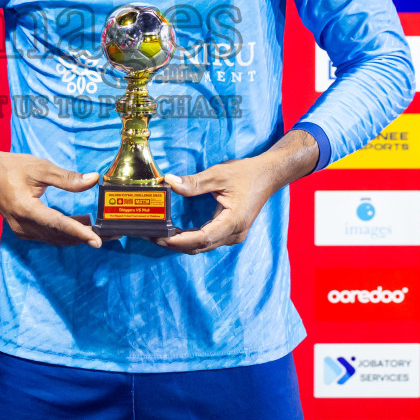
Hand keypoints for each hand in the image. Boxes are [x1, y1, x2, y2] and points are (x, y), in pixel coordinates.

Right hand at [0, 139, 102, 248]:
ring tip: (101, 228)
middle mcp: (22, 225)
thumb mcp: (40, 168)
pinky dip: (66, 232)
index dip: (79, 232)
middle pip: (59, 235)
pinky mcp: (23, 230)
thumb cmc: (11, 167)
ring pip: (55, 238)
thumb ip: (67, 178)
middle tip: (111, 234)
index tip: (98, 241)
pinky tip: (81, 223)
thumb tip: (93, 179)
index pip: (57, 224)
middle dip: (86, 236)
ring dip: (77, 235)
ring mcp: (21, 230)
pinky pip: (48, 235)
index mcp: (25, 208)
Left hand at [155, 157, 280, 253]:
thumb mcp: (219, 175)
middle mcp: (234, 234)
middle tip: (151, 235)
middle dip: (174, 243)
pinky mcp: (230, 232)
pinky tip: (176, 233)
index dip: (179, 240)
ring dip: (181, 243)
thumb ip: (194, 182)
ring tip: (159, 235)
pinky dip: (191, 238)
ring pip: (203, 246)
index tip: (160, 236)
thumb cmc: (247, 173)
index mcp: (233, 221)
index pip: (202, 238)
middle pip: (200, 246)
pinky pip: (207, 240)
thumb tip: (169, 182)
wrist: (268, 175)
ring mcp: (233, 235)